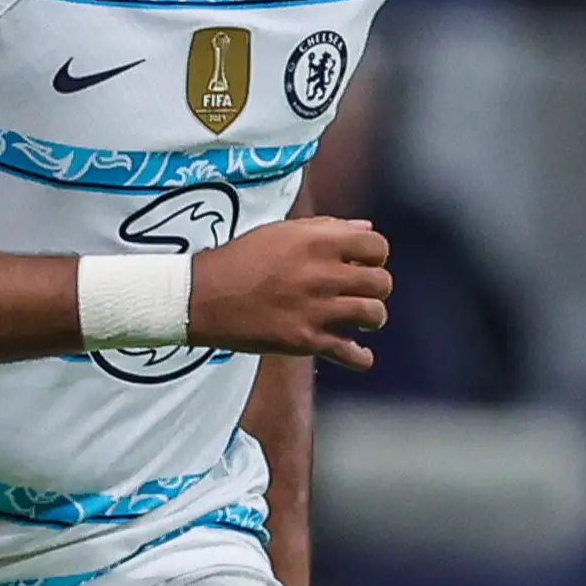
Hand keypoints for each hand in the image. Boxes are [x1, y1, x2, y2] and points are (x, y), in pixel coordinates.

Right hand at [189, 217, 390, 371]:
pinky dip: (360, 356)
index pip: (378, 246)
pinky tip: (357, 352)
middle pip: (381, 282)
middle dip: (375, 287)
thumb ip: (327, 229)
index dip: (376, 256)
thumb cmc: (240, 260)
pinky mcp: (306, 340)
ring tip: (358, 320)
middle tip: (360, 292)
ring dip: (371, 318)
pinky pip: (353, 354)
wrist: (203, 297)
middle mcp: (322, 273)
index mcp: (318, 241)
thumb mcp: (282, 232)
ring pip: (374, 316)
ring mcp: (316, 309)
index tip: (364, 264)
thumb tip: (366, 229)